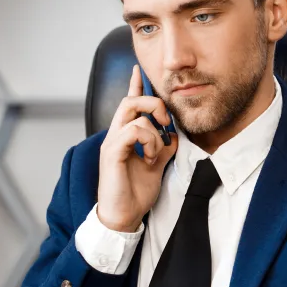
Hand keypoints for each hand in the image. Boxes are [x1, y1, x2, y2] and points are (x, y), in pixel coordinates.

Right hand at [97, 65, 176, 232]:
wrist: (124, 216)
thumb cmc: (135, 193)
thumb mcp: (156, 166)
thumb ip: (163, 148)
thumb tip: (174, 136)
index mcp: (124, 136)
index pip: (129, 104)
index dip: (134, 86)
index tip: (138, 69)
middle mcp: (115, 135)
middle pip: (130, 101)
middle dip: (154, 104)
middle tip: (167, 122)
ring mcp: (112, 142)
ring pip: (136, 115)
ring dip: (154, 134)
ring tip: (155, 155)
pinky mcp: (112, 152)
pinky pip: (134, 131)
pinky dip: (148, 142)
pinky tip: (149, 159)